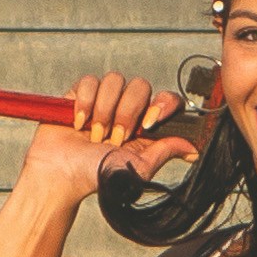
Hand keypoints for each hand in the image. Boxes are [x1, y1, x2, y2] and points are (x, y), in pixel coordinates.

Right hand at [17, 71, 195, 209]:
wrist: (62, 175)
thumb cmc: (100, 176)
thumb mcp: (139, 168)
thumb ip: (165, 151)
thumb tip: (194, 149)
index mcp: (146, 124)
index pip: (166, 99)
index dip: (163, 104)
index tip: (150, 123)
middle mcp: (127, 109)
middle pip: (140, 85)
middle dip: (127, 112)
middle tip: (115, 138)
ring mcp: (103, 100)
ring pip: (114, 80)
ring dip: (104, 110)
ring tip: (94, 136)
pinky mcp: (80, 94)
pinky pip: (90, 81)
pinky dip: (85, 103)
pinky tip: (78, 124)